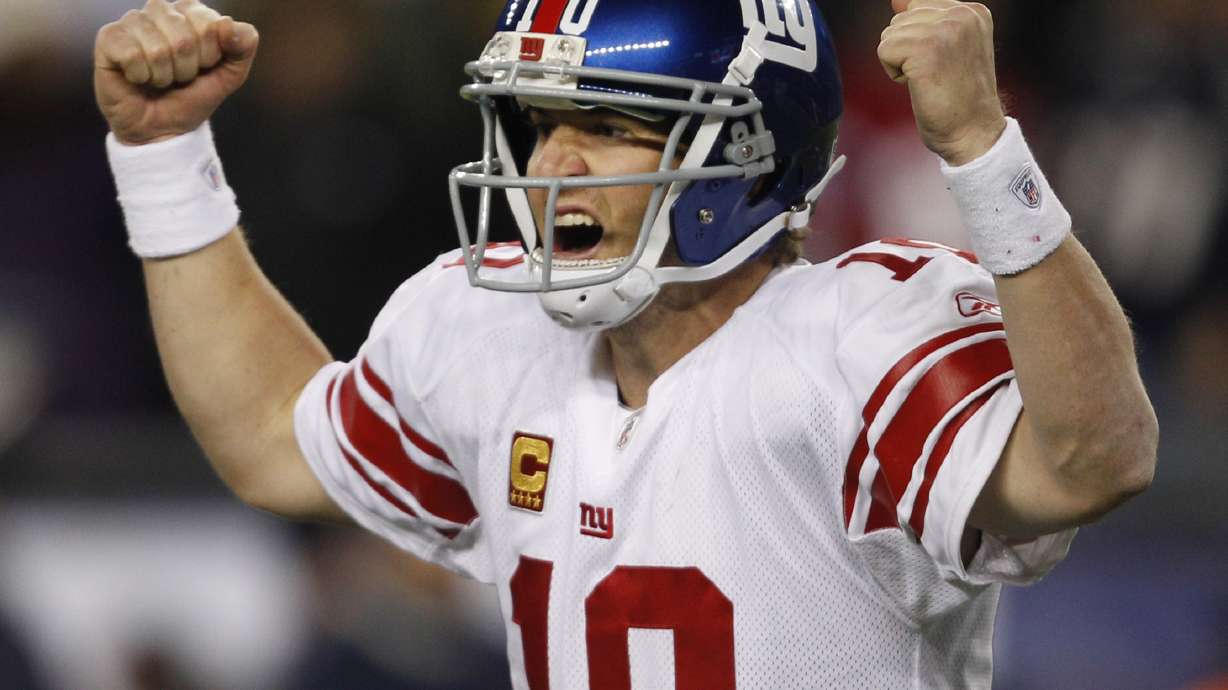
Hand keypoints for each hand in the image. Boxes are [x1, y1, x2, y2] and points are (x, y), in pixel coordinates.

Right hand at [94, 0, 258, 145]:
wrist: (162, 128)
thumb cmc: (192, 97)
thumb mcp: (230, 75)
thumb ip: (243, 47)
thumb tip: (227, 24)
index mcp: (191, 12)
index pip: (210, 24)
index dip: (209, 56)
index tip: (202, 68)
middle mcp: (160, 10)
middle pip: (184, 36)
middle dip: (187, 68)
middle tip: (179, 78)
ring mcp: (132, 21)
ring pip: (158, 48)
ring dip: (164, 75)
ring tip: (159, 79)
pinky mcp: (108, 37)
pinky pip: (132, 55)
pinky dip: (140, 76)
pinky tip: (137, 78)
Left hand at [878, 0, 1005, 165]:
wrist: (973, 133)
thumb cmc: (959, 98)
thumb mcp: (948, 49)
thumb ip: (925, 20)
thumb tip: (896, 0)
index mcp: (973, 11)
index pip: (918, 5)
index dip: (916, 38)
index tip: (940, 62)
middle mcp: (962, 14)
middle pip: (901, 20)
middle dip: (907, 50)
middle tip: (936, 75)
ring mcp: (945, 30)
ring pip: (890, 35)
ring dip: (901, 62)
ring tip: (930, 80)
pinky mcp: (926, 50)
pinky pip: (884, 50)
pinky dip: (894, 73)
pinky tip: (920, 85)